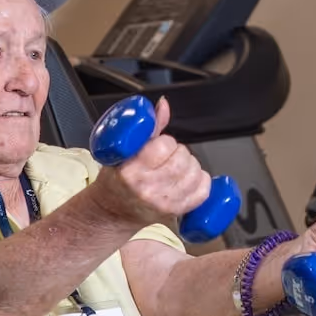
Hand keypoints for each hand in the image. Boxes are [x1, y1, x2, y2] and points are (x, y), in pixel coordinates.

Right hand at [91, 97, 210, 225]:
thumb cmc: (117, 181)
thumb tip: (163, 105)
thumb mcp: (124, 151)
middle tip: (169, 155)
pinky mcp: (175, 211)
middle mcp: (147, 189)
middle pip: (182, 160)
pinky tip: (189, 178)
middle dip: (179, 152)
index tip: (159, 145)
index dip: (165, 142)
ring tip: (178, 166)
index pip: (163, 147)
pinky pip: (202, 192)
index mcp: (131, 172)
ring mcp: (163, 202)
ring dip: (191, 164)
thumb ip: (148, 127)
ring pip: (194, 174)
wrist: (113, 211)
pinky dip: (201, 180)